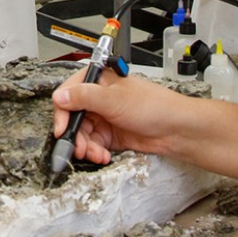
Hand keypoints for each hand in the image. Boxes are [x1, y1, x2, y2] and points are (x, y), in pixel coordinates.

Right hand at [52, 67, 181, 164]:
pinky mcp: (111, 134)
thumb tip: (60, 96)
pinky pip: (94, 144)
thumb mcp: (114, 100)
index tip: (61, 129)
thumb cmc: (155, 106)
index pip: (68, 93)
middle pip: (73, 117)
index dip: (62, 112)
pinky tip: (103, 156)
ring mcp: (104, 116)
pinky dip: (95, 152)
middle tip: (78, 148)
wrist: (177, 130)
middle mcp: (98, 97)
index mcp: (98, 80)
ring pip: (82, 133)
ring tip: (95, 154)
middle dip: (75, 135)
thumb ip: (84, 97)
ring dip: (85, 146)